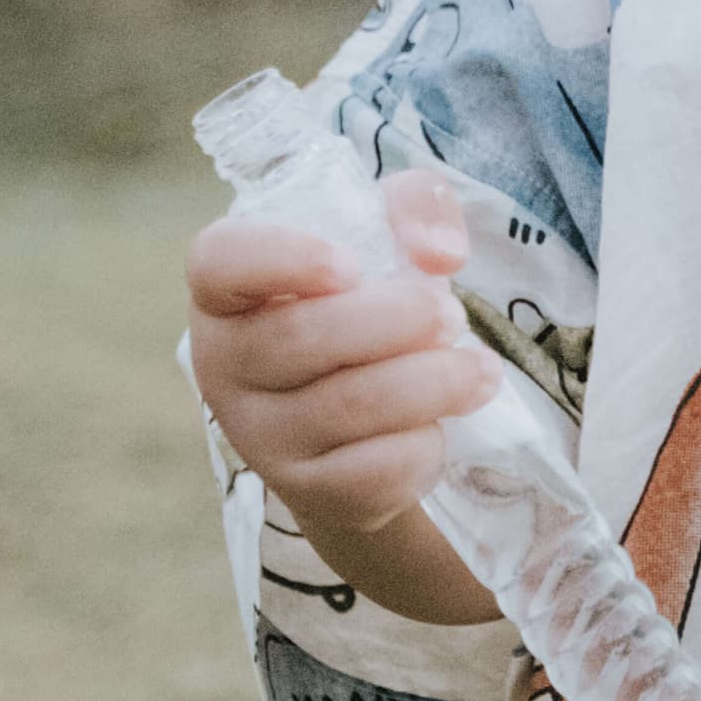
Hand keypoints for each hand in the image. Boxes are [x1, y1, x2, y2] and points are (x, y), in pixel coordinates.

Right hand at [185, 171, 505, 540]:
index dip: (283, 257)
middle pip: (302, 337)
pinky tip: (444, 422)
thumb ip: (417, 207)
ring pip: (350, 406)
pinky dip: (428, 442)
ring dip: (435, 380)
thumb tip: (440, 252)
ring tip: (480, 367)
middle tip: (451, 314)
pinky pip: (377, 469)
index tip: (352, 266)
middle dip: (399, 319)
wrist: (364, 425)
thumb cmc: (367, 306)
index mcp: (229, 292)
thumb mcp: (389, 236)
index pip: (220, 260)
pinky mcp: (309, 493)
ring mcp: (261, 438)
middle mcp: (225, 367)